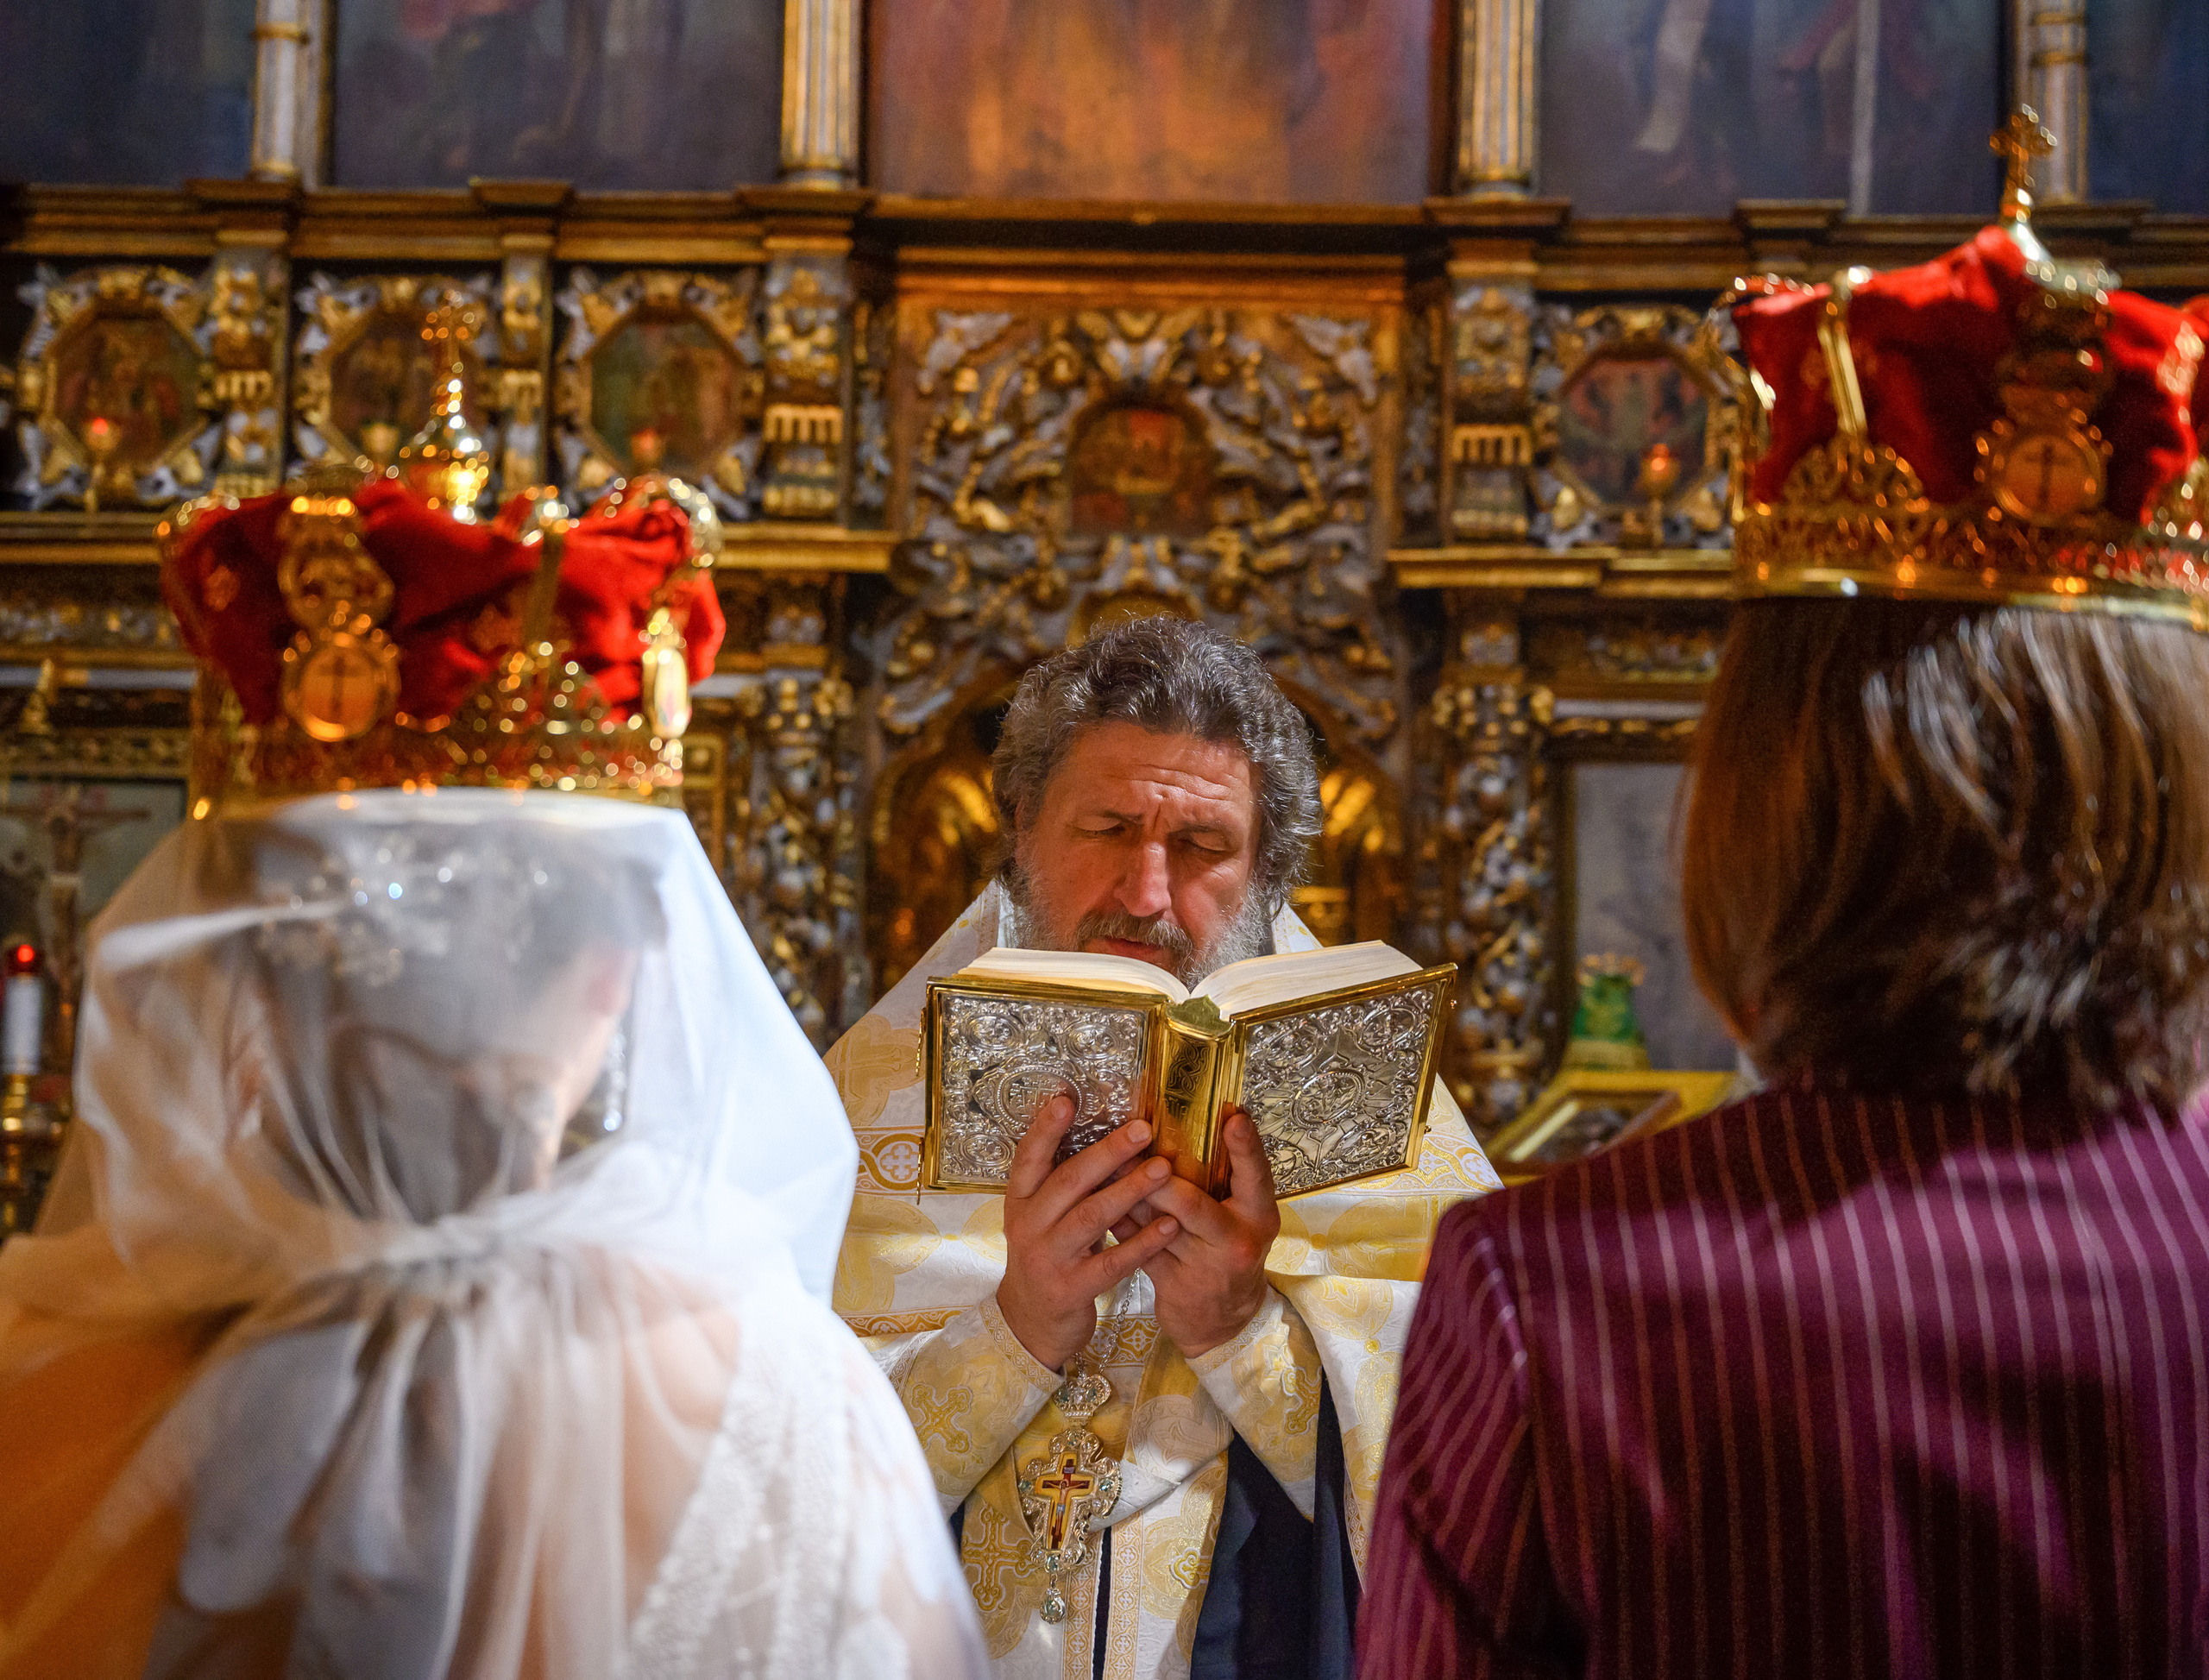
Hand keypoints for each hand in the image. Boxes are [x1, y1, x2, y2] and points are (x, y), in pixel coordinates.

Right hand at [995, 1095, 1181, 1372]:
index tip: (1066, 1098)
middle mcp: (1028, 1226)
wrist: (1031, 1325)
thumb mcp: (1039, 1219)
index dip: (1046, 1129)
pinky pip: (1112, 1261)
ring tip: (1164, 1169)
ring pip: (1092, 1217)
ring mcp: (1048, 1259)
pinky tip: (1170, 1225)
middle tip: (1144, 1129)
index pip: (1028, 1158)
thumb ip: (1061, 1185)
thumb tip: (1102, 1135)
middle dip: (1108, 1153)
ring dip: (1130, 1191)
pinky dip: (1142, 1242)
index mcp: (1020, 1202)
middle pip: (1068, 1181)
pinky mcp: (1072, 1289)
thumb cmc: (1046, 1257)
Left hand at [1120, 1107, 1278, 1358]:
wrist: (1222, 1321)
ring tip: (1101, 1163)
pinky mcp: (1173, 1285)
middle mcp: (1236, 1241)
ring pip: (1157, 1223)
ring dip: (1125, 1193)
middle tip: (1127, 1143)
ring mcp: (1203, 1267)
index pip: (1256, 1176)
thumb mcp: (1245, 1216)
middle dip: (1154, 1174)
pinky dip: (1118, 1220)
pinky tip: (1095, 1200)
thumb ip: (1231, 1177)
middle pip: (1191, 1203)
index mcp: (1259, 1215)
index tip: (1233, 1116)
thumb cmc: (1231, 1249)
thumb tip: (1210, 1115)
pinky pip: (1138, 1245)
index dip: (1245, 1146)